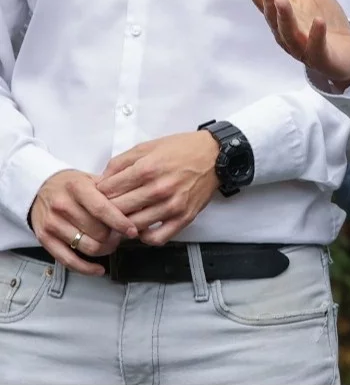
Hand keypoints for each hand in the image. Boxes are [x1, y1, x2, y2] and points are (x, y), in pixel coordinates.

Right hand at [28, 170, 137, 274]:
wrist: (40, 189)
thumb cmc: (73, 185)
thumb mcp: (92, 179)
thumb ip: (113, 190)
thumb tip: (139, 205)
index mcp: (77, 188)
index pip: (101, 209)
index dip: (120, 222)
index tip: (133, 231)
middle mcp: (62, 205)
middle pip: (96, 231)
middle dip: (114, 237)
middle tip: (122, 235)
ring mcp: (51, 224)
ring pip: (86, 246)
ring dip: (104, 250)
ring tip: (111, 244)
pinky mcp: (44, 239)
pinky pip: (67, 260)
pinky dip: (86, 268)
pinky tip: (99, 269)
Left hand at [96, 132, 220, 244]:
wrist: (216, 155)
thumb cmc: (182, 149)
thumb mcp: (148, 146)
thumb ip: (121, 162)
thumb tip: (101, 181)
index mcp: (148, 168)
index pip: (108, 191)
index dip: (98, 194)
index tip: (98, 195)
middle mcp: (159, 189)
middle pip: (117, 210)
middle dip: (106, 211)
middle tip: (105, 210)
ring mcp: (172, 205)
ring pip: (133, 226)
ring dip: (123, 225)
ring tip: (122, 219)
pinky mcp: (184, 217)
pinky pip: (156, 238)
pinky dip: (145, 237)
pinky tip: (142, 227)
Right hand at [244, 0, 349, 89]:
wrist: (346, 51)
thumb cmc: (321, 19)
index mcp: (280, 15)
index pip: (262, 0)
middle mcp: (285, 33)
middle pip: (272, 17)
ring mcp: (301, 48)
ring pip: (288, 34)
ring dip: (285, 18)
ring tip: (283, 0)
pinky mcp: (321, 58)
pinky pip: (316, 48)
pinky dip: (315, 35)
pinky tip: (318, 22)